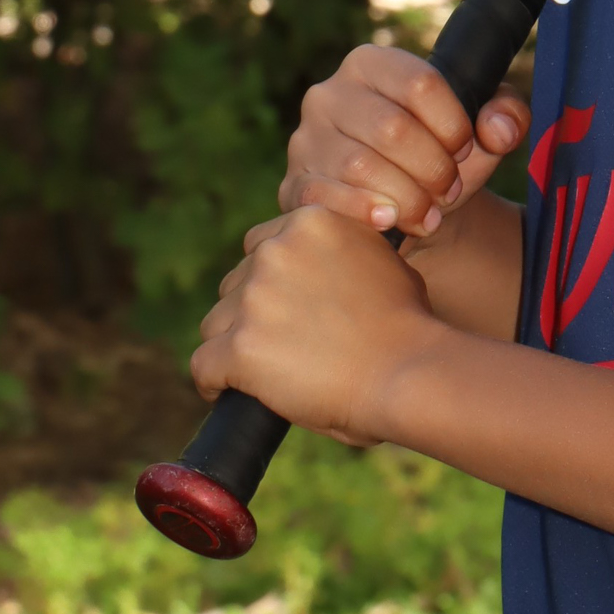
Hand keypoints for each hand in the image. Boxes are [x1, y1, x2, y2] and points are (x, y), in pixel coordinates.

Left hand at [191, 206, 437, 442]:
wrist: (410, 372)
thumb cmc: (409, 325)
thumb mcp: (381, 260)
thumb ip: (342, 251)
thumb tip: (324, 263)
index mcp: (310, 221)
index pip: (262, 245)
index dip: (272, 281)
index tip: (285, 307)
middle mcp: (275, 251)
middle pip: (236, 283)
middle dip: (253, 312)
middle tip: (282, 344)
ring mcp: (254, 298)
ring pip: (216, 323)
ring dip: (234, 344)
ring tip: (263, 372)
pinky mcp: (239, 347)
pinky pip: (203, 365)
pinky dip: (213, 382)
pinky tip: (226, 392)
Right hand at [282, 43, 528, 240]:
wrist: (408, 208)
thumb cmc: (441, 157)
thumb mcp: (482, 130)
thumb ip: (506, 114)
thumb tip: (497, 128)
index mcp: (373, 64)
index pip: (420, 82)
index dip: (453, 124)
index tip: (465, 150)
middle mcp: (330, 93)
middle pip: (391, 128)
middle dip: (433, 168)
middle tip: (448, 190)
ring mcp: (306, 140)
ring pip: (360, 166)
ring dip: (407, 197)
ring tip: (429, 213)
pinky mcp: (294, 184)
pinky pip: (324, 197)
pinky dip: (363, 212)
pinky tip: (390, 221)